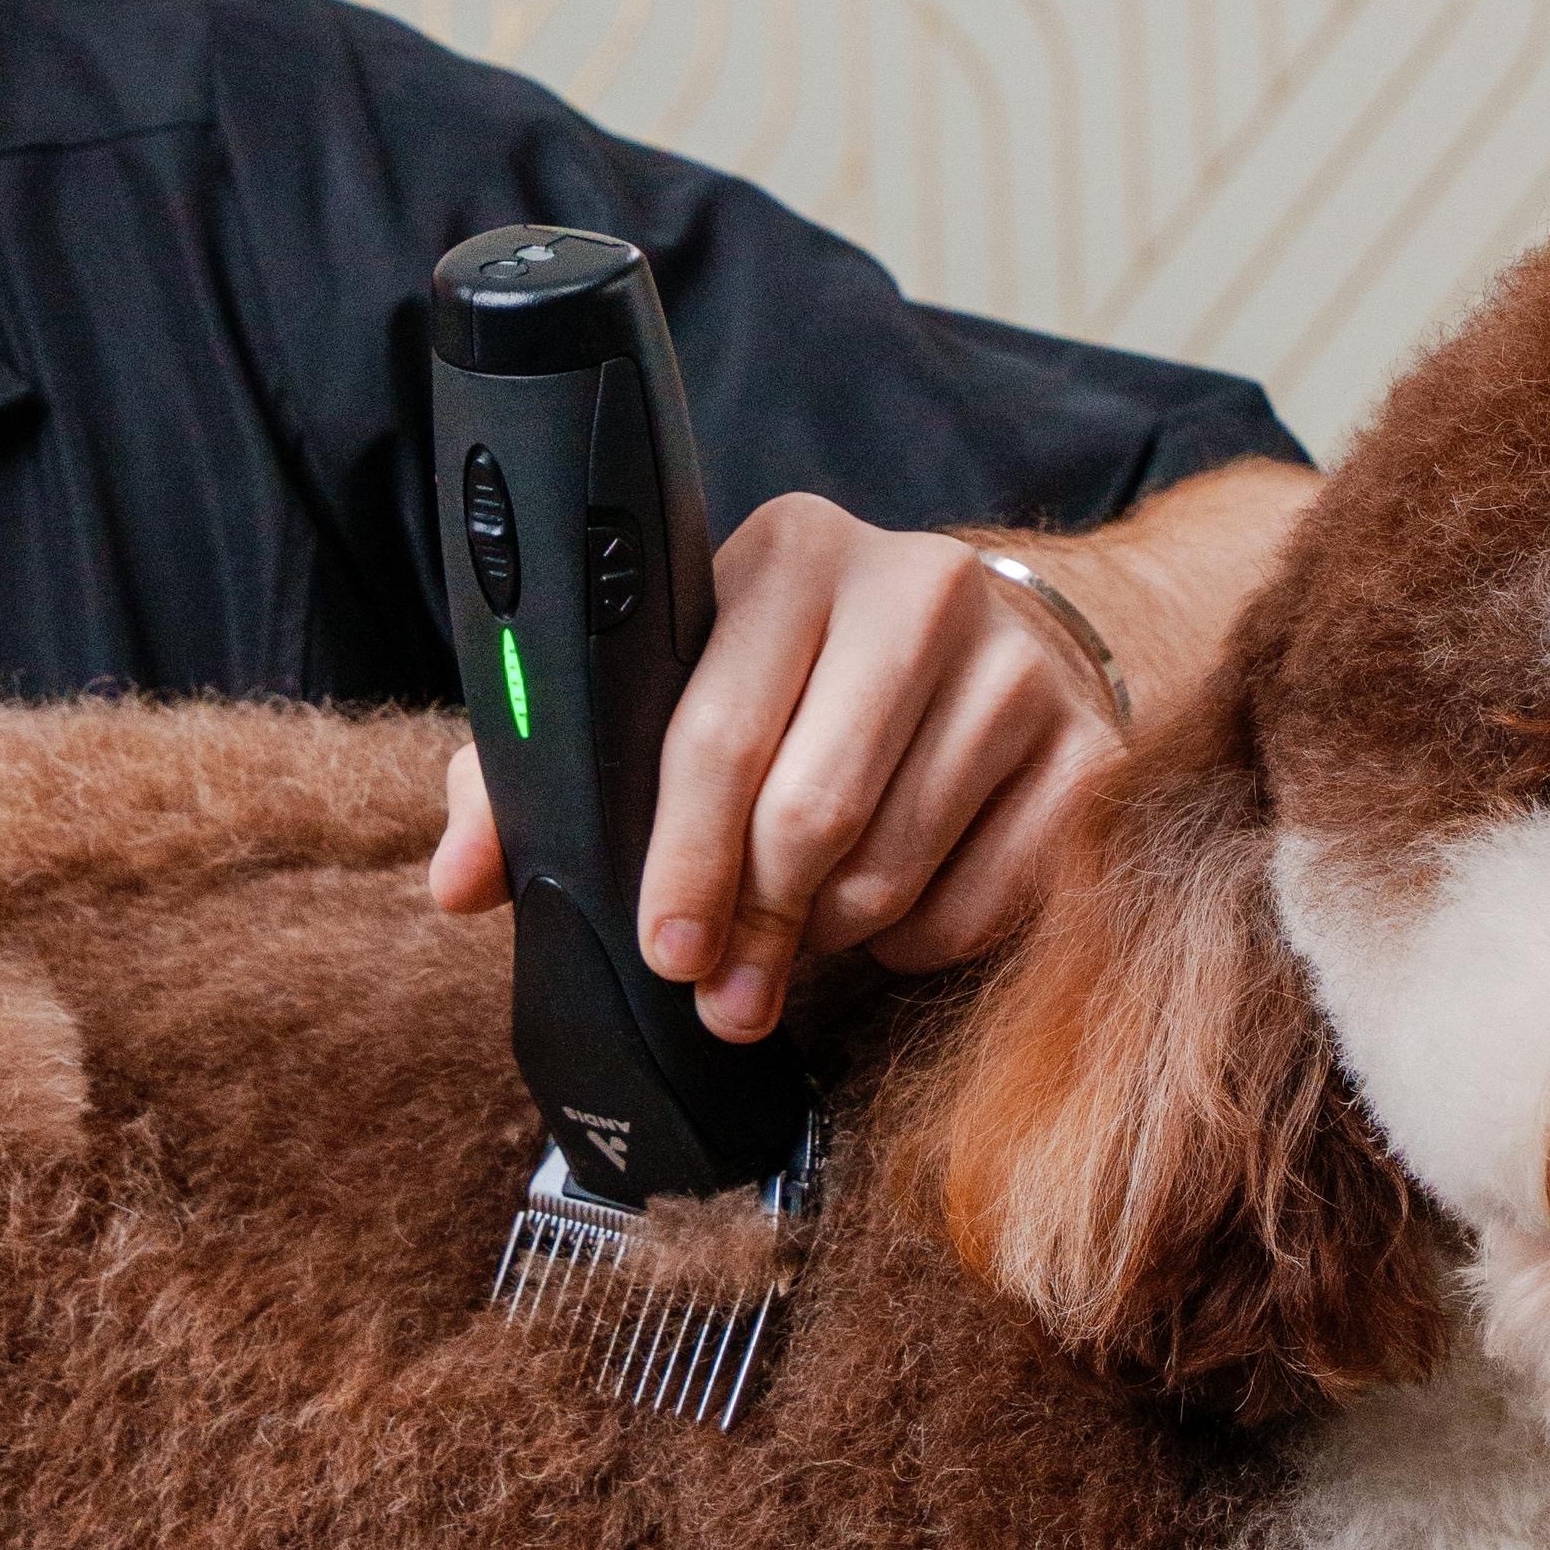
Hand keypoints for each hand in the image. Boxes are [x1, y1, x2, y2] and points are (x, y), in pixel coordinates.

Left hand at [430, 493, 1125, 1043]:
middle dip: (753, 927)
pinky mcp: (1087, 750)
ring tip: (808, 930)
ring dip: (833, 936)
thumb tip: (463, 881)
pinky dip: (921, 941)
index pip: (715, 729)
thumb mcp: (665, 698)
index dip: (679, 857)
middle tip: (726, 993)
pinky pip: (981, 904)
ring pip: (891, 869)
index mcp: (787, 556)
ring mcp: (1016, 666)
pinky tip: (898, 906)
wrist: (994, 647)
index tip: (663, 947)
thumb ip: (540, 777)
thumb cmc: (793, 686)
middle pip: (810, 814)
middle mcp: (915, 586)